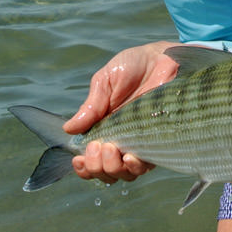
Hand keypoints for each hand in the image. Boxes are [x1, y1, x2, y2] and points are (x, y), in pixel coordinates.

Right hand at [64, 41, 181, 182]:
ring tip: (110, 148)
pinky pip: (147, 166)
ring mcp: (141, 143)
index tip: (79, 159)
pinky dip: (135, 166)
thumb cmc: (132, 67)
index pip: (90, 160)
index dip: (83, 167)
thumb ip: (90, 107)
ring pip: (125, 174)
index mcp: (104, 129)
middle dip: (96, 167)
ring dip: (113, 168)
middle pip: (106, 173)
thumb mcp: (105, 82)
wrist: (163, 57)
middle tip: (97, 146)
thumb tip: (68, 130)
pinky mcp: (160, 142)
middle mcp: (121, 141)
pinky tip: (130, 156)